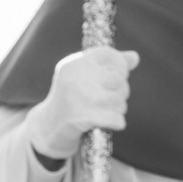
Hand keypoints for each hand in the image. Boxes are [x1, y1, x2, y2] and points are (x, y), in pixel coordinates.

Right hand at [25, 46, 139, 160]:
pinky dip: (118, 122)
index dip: (120, 65)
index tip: (119, 75)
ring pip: (118, 99)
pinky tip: (113, 123)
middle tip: (114, 98)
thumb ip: (108, 65)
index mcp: (74, 64)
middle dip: (122, 90)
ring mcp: (80, 98)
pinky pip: (116, 118)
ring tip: (110, 111)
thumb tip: (135, 57)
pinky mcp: (84, 118)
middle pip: (117, 78)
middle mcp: (76, 78)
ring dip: (120, 107)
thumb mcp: (82, 77)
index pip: (108, 54)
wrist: (47, 127)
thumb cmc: (69, 99)